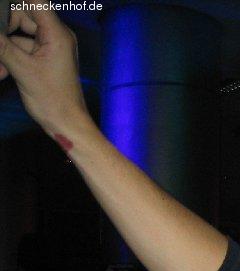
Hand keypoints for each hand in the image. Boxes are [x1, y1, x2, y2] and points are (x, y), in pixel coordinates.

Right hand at [0, 9, 88, 134]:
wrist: (66, 123)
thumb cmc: (53, 99)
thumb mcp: (21, 68)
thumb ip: (1, 44)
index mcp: (57, 34)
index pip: (34, 2)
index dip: (13, 3)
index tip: (0, 10)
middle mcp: (56, 36)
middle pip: (22, 15)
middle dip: (3, 28)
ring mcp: (51, 47)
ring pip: (18, 34)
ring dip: (3, 45)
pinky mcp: (44, 58)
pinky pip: (21, 48)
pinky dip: (8, 56)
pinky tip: (1, 72)